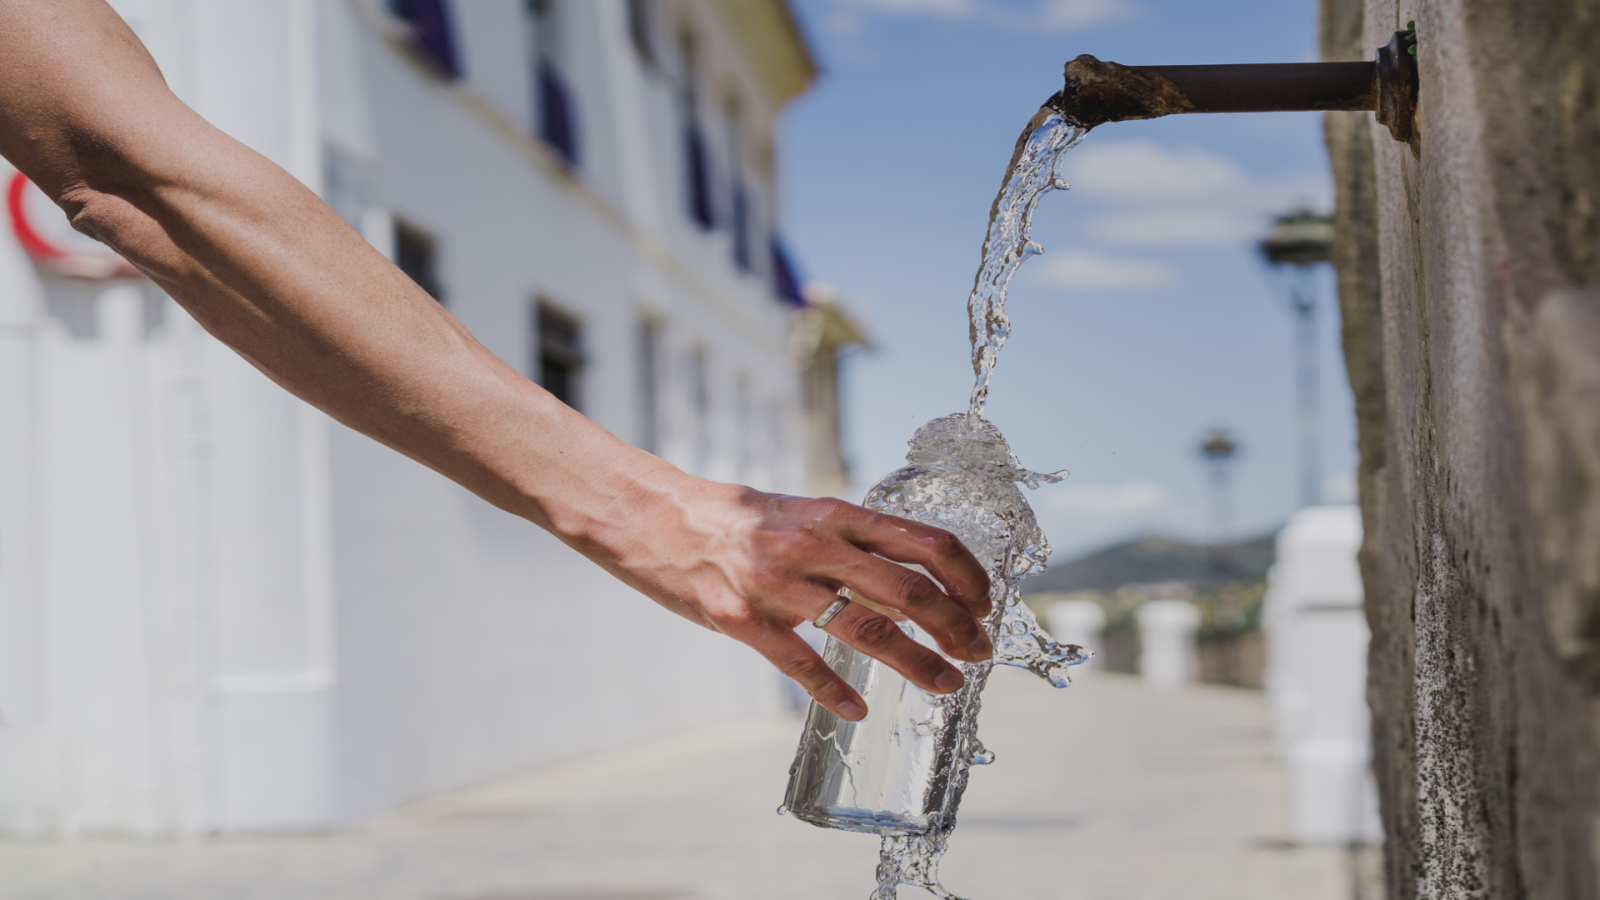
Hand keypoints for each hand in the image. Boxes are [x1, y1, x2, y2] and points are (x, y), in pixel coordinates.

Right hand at [588, 470, 992, 721]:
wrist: (651, 517)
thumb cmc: (731, 517)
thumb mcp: (798, 512)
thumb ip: (847, 540)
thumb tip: (907, 574)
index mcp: (833, 512)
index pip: (922, 540)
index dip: (966, 575)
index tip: (985, 603)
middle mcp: (811, 543)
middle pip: (908, 590)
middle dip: (955, 626)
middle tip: (978, 652)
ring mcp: (775, 583)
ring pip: (866, 629)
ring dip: (917, 662)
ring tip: (945, 684)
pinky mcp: (741, 618)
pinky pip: (800, 663)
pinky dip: (836, 692)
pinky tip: (860, 709)